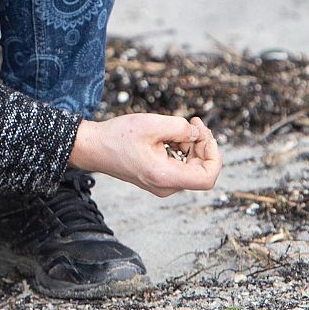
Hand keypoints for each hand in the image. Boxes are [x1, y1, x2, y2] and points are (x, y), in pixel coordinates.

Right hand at [69, 114, 221, 196]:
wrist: (94, 147)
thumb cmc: (118, 136)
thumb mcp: (152, 124)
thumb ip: (181, 128)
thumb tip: (198, 135)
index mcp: (165, 176)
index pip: (208, 177)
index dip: (214, 155)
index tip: (204, 134)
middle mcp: (166, 187)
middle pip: (201, 170)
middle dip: (203, 145)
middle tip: (194, 123)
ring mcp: (162, 185)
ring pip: (192, 168)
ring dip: (192, 146)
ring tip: (178, 128)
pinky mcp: (158, 179)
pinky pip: (181, 167)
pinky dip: (182, 150)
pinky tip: (170, 136)